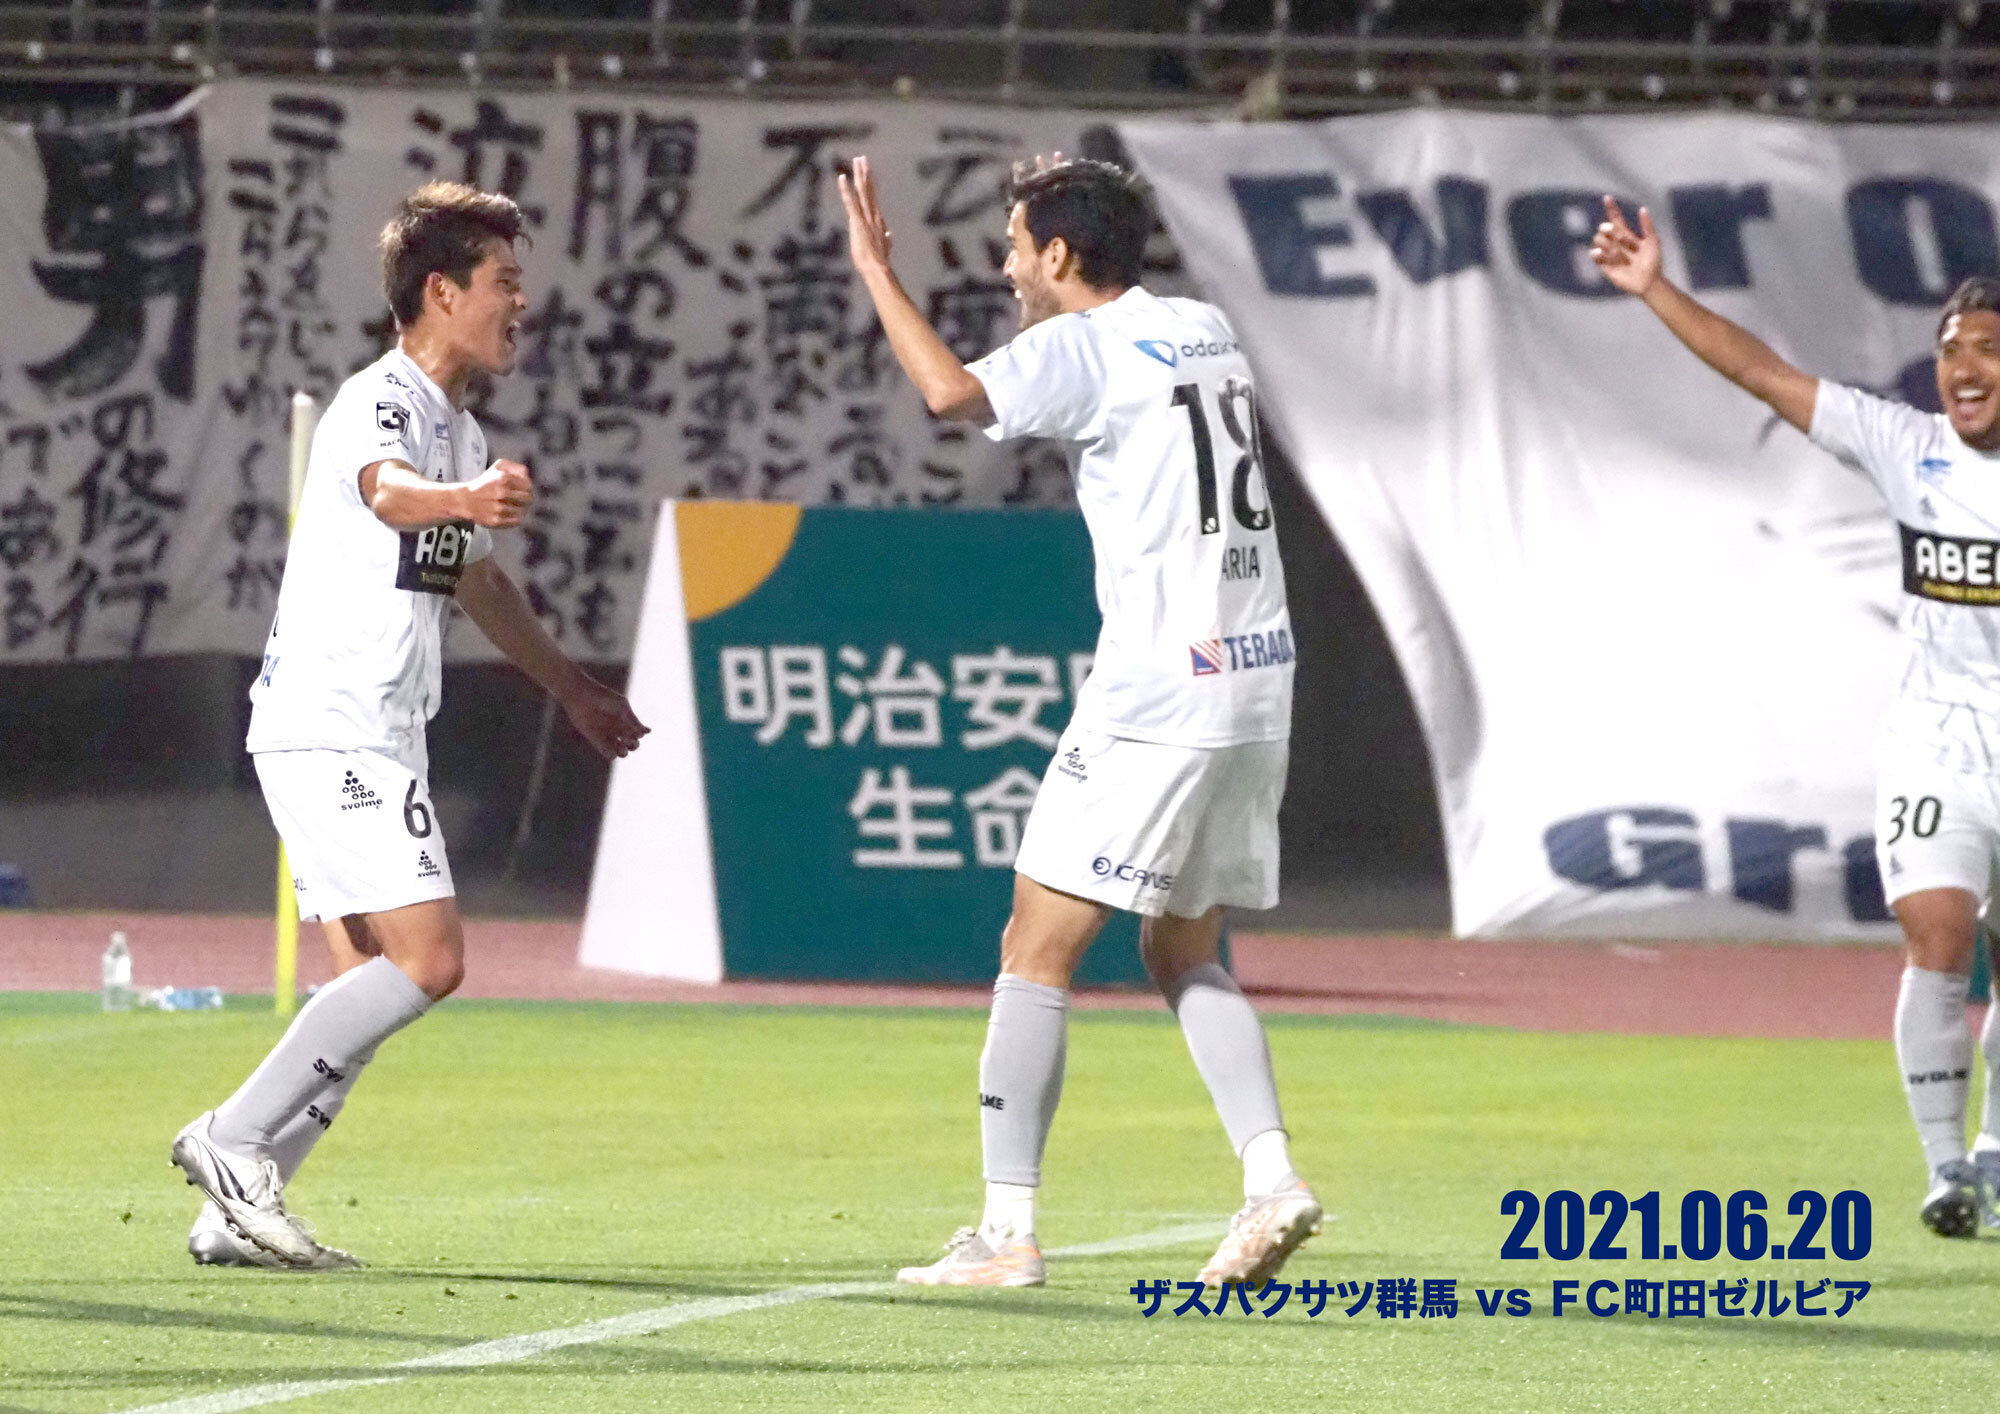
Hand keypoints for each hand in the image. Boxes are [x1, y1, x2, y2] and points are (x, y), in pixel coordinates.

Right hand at [462, 459, 533, 528]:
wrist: (465, 500)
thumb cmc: (485, 483)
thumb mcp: (497, 467)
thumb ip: (515, 468)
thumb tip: (527, 475)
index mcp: (503, 478)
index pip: (528, 486)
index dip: (528, 489)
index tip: (525, 490)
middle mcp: (502, 493)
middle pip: (527, 499)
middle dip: (526, 499)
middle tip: (521, 500)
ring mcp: (499, 508)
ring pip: (523, 510)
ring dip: (521, 509)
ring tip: (514, 506)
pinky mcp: (496, 520)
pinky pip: (516, 521)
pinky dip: (516, 518)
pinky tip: (510, 513)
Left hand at [562, 676, 649, 759]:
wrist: (582, 696)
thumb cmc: (603, 697)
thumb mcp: (622, 706)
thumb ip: (633, 720)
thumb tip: (646, 733)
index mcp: (624, 721)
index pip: (636, 736)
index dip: (638, 736)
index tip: (635, 730)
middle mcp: (616, 730)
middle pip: (631, 746)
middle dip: (633, 746)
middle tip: (628, 738)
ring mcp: (607, 736)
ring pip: (620, 752)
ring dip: (624, 752)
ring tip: (621, 745)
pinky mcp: (596, 741)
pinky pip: (607, 753)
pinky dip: (612, 755)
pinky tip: (613, 748)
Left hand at [836, 154, 892, 273]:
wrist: (879, 271)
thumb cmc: (879, 263)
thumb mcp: (883, 248)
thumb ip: (886, 240)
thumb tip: (890, 234)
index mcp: (877, 220)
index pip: (872, 198)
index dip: (870, 183)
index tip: (867, 171)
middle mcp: (873, 215)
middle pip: (869, 190)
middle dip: (865, 173)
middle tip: (862, 158)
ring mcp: (866, 217)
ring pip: (863, 191)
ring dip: (859, 175)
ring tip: (858, 160)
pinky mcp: (858, 222)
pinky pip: (851, 202)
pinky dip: (846, 190)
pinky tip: (842, 178)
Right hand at [1589, 196, 1661, 296]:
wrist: (1649, 281)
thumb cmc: (1654, 262)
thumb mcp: (1653, 241)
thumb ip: (1647, 225)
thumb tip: (1643, 208)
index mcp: (1627, 235)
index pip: (1616, 219)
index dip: (1611, 208)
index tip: (1607, 198)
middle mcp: (1616, 243)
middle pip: (1603, 230)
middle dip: (1606, 229)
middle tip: (1613, 232)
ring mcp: (1609, 254)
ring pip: (1598, 241)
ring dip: (1607, 243)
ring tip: (1618, 254)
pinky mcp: (1604, 266)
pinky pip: (1595, 255)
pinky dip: (1596, 252)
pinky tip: (1599, 252)